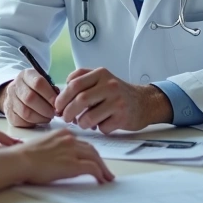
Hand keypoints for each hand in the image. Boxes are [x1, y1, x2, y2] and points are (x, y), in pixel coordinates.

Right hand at [0, 69, 58, 127]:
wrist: (16, 94)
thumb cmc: (35, 88)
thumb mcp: (43, 81)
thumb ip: (51, 89)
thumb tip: (59, 102)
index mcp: (26, 75)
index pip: (38, 83)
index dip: (49, 95)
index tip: (58, 103)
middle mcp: (15, 86)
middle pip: (30, 98)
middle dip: (46, 108)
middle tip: (54, 113)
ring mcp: (10, 100)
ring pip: (25, 112)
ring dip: (40, 117)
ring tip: (48, 117)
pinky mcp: (8, 113)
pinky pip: (20, 121)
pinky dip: (32, 123)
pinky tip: (39, 120)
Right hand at [15, 129, 114, 184]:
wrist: (20, 160)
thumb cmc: (24, 155)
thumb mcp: (42, 144)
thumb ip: (54, 147)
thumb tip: (58, 157)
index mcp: (62, 133)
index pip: (81, 142)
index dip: (89, 153)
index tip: (93, 160)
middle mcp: (69, 139)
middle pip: (91, 149)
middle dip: (99, 160)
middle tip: (104, 170)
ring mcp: (72, 151)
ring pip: (95, 158)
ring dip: (103, 169)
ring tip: (107, 178)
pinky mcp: (73, 164)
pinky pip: (93, 168)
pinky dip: (100, 174)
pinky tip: (101, 181)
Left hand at [54, 67, 169, 133]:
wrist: (144, 102)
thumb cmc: (117, 93)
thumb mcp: (101, 79)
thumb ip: (81, 81)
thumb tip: (60, 96)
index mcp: (101, 74)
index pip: (74, 84)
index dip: (62, 97)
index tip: (57, 106)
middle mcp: (110, 85)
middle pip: (80, 100)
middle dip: (68, 112)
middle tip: (65, 118)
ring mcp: (117, 102)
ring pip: (88, 117)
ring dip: (82, 123)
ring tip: (84, 123)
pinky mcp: (123, 117)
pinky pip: (102, 128)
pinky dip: (98, 129)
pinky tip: (102, 124)